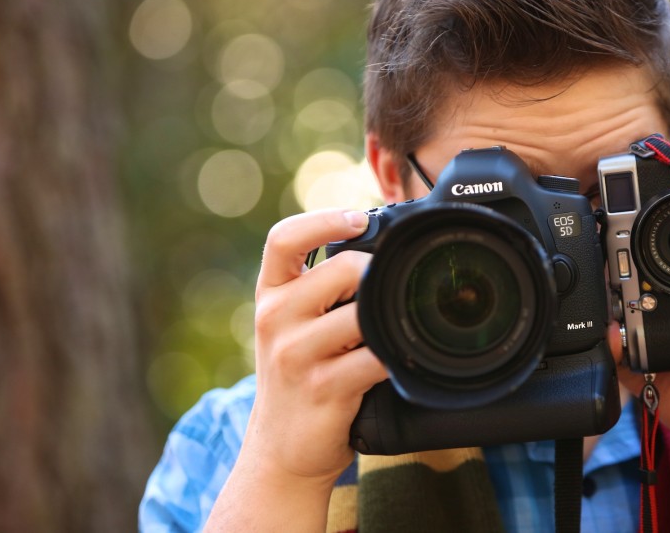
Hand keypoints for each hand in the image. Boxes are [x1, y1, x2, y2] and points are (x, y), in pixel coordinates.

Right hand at [246, 209, 388, 483]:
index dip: (323, 219)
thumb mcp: (294, 324)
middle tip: (394, 286)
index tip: (358, 218)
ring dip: (389, 319)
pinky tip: (398, 358)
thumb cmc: (300, 376)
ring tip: (395, 328)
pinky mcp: (323, 388)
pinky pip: (375, 358)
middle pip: (341, 270)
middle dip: (378, 274)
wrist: (281, 449)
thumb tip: (378, 245)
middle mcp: (275, 319)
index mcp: (271, 294)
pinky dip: (395, 356)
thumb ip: (321, 287)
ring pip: (363, 314)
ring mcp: (296, 355)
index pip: (284, 239)